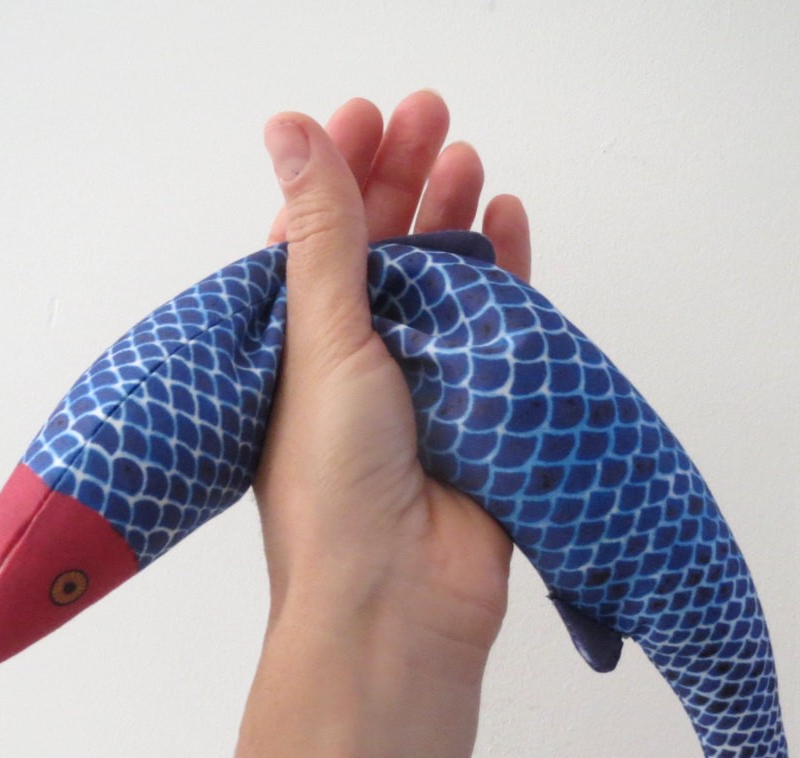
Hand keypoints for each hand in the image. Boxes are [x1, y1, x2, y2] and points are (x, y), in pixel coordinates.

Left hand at [255, 91, 531, 663]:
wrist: (400, 602)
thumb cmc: (337, 485)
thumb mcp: (320, 341)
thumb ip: (323, 235)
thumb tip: (291, 130)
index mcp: (292, 351)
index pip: (312, 241)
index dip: (336, 174)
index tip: (365, 115)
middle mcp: (353, 365)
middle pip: (380, 250)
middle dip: (402, 178)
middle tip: (430, 113)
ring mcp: (421, 387)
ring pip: (440, 281)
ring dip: (452, 217)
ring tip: (466, 154)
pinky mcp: (481, 412)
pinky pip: (496, 329)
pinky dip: (504, 275)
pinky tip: (508, 221)